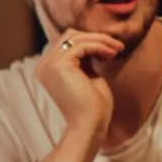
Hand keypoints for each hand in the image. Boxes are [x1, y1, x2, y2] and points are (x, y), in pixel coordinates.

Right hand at [35, 29, 123, 145]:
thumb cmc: (93, 107)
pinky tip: (111, 55)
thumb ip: (86, 59)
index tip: (111, 50)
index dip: (90, 42)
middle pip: (70, 35)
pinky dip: (99, 46)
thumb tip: (94, 40)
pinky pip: (82, 45)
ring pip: (77, 37)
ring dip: (101, 40)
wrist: (89, 125)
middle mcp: (44, 66)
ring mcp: (49, 65)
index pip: (67, 43)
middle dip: (96, 38)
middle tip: (116, 48)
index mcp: (48, 70)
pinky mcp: (59, 65)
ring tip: (117, 50)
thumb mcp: (88, 76)